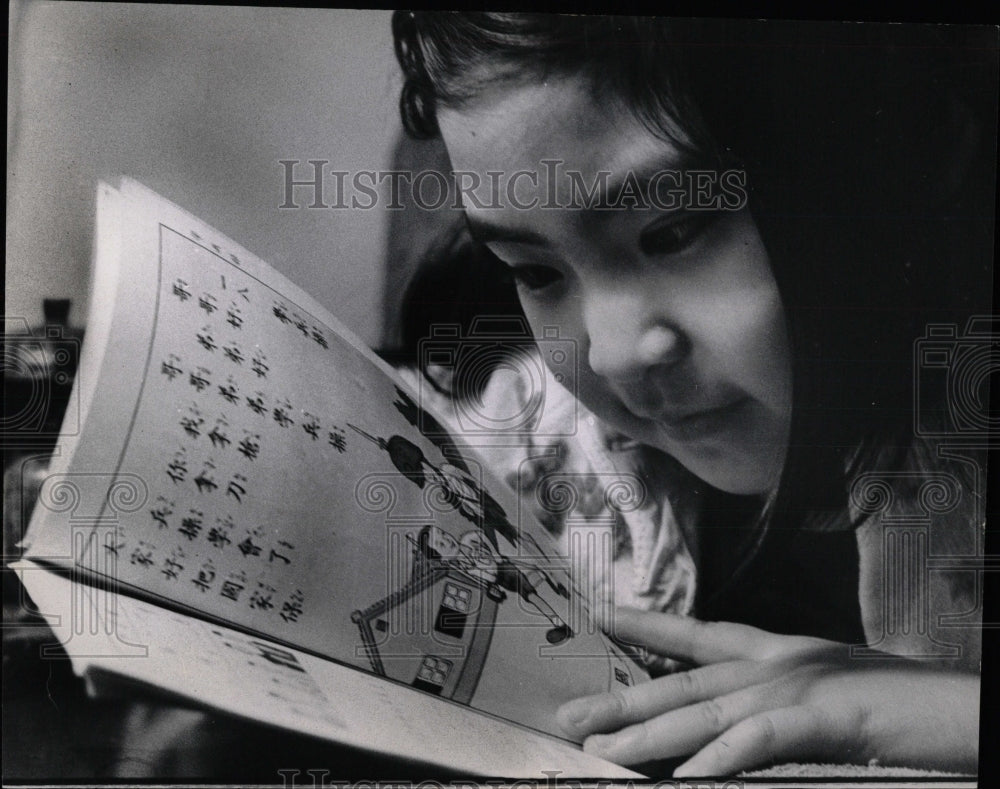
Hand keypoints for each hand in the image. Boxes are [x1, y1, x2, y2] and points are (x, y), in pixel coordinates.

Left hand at [557, 607, 978, 775]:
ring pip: (703, 711)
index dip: (645, 626)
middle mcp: (776, 661)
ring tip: (600, 750)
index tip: (600, 619)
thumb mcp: (825, 692)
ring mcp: (797, 686)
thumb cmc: (898, 703)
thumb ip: (772, 705)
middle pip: (682, 682)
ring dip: (647, 734)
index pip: (696, 635)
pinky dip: (718, 759)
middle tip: (570, 715)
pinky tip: (685, 778)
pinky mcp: (823, 717)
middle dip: (623, 699)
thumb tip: (725, 729)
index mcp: (777, 651)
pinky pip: (756, 742)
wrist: (962, 704)